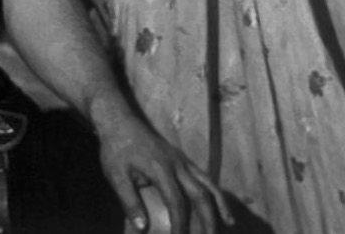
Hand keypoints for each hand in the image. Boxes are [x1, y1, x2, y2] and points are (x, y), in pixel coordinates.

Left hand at [94, 103, 231, 233]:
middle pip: (200, 194)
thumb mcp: (116, 175)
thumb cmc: (116, 149)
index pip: (176, 202)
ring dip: (219, 205)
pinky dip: (215, 192)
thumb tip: (142, 228)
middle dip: (208, 219)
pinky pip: (205, 177)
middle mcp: (177, 164)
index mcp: (161, 169)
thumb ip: (129, 201)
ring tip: (228, 224)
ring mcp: (183, 160)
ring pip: (208, 184)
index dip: (180, 224)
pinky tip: (220, 205)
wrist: (120, 121)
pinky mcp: (183, 159)